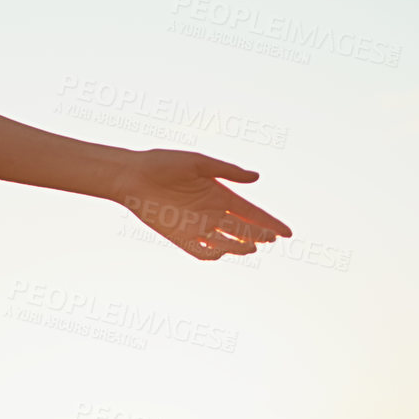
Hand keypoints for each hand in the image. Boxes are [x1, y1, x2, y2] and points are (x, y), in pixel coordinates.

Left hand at [106, 149, 290, 260]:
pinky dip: (214, 254)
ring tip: (250, 245)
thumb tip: (256, 177)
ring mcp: (197, 226)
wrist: (131, 175)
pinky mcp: (180, 237)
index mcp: (219, 194)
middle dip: (258, 235)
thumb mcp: (197, 163)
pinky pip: (202, 252)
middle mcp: (211, 213)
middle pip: (243, 230)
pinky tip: (221, 251)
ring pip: (227, 243)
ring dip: (240, 246)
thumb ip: (226, 172)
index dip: (269, 223)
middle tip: (269, 238)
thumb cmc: (162, 163)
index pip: (251, 213)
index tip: (287, 233)